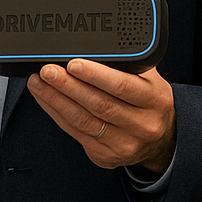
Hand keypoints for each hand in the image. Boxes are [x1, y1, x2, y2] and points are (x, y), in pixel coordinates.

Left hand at [27, 59, 176, 173]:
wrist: (162, 140)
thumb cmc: (149, 101)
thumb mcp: (149, 79)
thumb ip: (127, 64)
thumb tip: (90, 45)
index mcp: (155, 99)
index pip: (123, 86)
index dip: (95, 75)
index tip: (73, 63)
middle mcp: (143, 124)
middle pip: (99, 104)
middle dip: (68, 85)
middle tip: (48, 70)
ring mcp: (124, 144)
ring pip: (83, 120)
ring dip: (56, 99)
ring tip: (39, 82)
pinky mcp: (105, 155)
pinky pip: (75, 132)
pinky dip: (57, 114)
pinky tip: (46, 99)